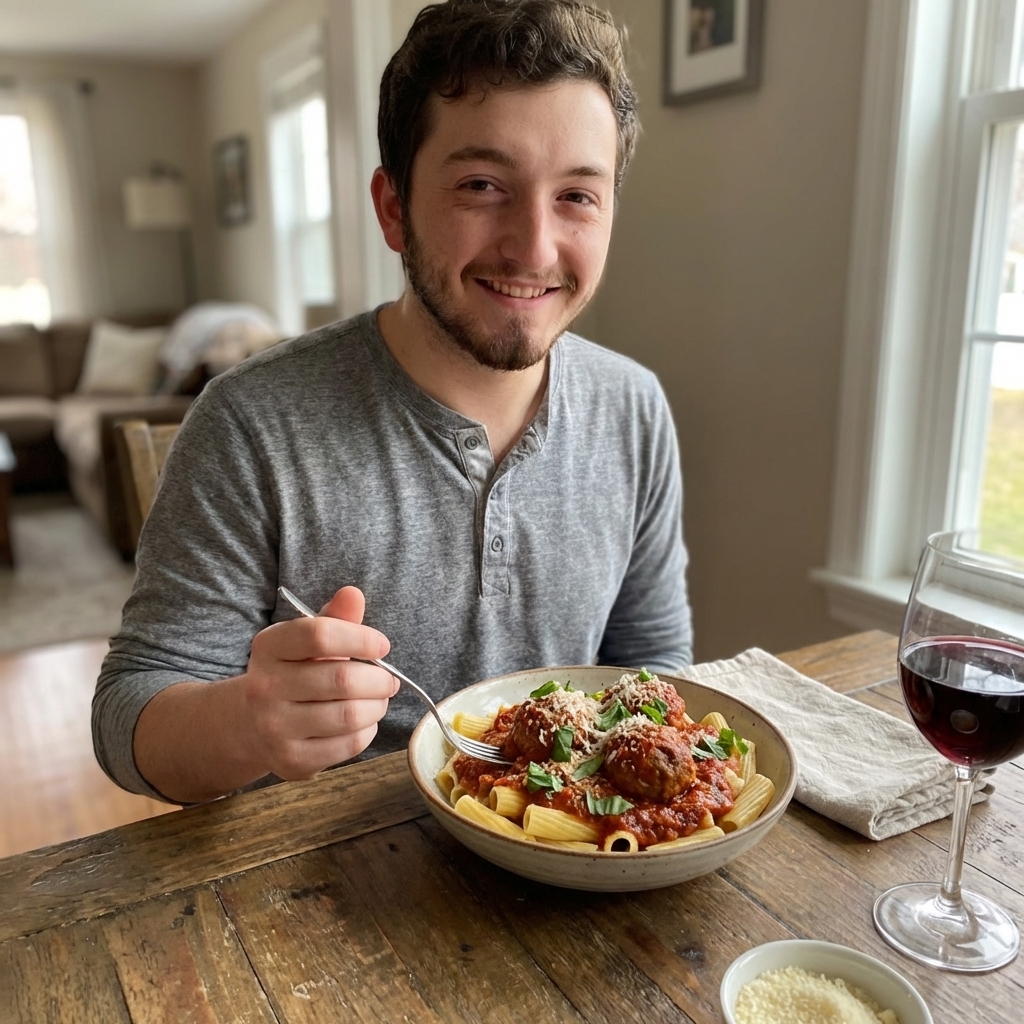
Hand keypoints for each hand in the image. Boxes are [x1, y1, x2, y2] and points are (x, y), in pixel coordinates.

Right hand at [238, 586, 396, 779]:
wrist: (250, 724)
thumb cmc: (292, 673)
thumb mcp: (306, 640)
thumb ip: (334, 618)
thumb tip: (353, 594)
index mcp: (268, 647)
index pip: (319, 635)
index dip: (360, 638)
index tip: (381, 646)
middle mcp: (264, 687)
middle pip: (342, 679)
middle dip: (379, 679)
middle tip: (389, 680)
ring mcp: (275, 727)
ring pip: (350, 715)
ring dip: (377, 705)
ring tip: (379, 699)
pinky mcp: (291, 760)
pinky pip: (348, 744)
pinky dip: (368, 731)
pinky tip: (363, 722)